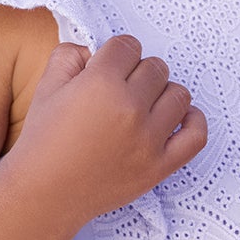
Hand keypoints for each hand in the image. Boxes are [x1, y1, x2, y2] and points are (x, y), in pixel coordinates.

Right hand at [8, 33, 207, 228]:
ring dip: (162, 93)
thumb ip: (69, 56)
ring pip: (178, 94)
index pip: (127, 46)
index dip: (116, 53)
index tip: (109, 65)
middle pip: (154, 68)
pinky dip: (193, 121)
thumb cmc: (43, 142)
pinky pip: (196, 135)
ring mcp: (149, 139)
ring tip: (144, 104)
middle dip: (137, 72)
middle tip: (121, 88)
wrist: (44, 193)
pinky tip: (178, 117)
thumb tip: (93, 50)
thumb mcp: (46, 88)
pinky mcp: (160, 166)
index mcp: (100, 84)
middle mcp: (130, 108)